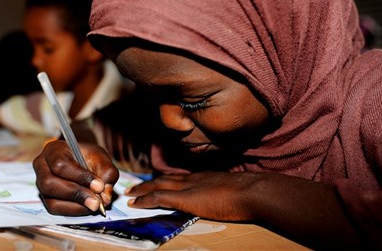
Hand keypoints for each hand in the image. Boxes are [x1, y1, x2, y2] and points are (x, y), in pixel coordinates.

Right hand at [33, 140, 118, 215]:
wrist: (81, 160)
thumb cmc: (89, 156)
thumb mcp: (101, 157)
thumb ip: (107, 173)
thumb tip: (105, 197)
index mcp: (53, 150)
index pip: (60, 164)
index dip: (80, 177)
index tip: (99, 186)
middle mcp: (41, 167)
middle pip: (50, 184)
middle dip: (76, 194)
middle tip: (97, 202)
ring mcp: (40, 184)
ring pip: (51, 201)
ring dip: (76, 206)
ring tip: (95, 205)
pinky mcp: (45, 199)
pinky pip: (56, 209)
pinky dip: (74, 211)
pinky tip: (87, 208)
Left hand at [125, 171, 255, 220]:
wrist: (251, 191)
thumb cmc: (249, 193)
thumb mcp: (234, 190)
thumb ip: (225, 192)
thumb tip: (227, 199)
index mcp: (204, 177)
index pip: (180, 177)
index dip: (166, 180)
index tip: (156, 183)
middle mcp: (193, 179)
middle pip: (165, 179)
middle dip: (149, 183)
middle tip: (134, 187)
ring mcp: (187, 187)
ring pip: (158, 185)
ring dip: (142, 190)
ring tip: (130, 194)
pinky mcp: (184, 198)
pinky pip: (159, 197)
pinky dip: (145, 200)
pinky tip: (135, 203)